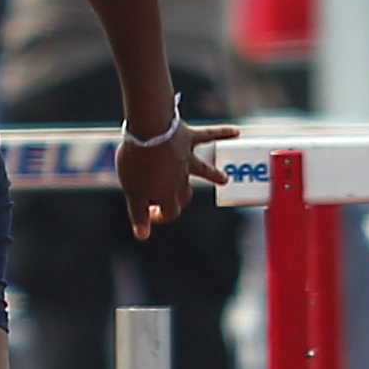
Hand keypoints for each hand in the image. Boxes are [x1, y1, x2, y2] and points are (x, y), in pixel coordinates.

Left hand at [121, 112, 233, 240]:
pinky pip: (209, 135)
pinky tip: (236, 132)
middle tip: (179, 200)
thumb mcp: (132, 192)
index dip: (160, 215)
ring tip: (224, 179)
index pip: (170, 212)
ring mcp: (187, 158)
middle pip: (184, 193)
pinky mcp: (189, 137)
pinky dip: (223, 133)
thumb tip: (143, 236)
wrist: (150, 132)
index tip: (149, 213)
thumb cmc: (138, 163)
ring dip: (214, 174)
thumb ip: (138, 214)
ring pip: (203, 169)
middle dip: (181, 198)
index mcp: (167, 193)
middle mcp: (181, 178)